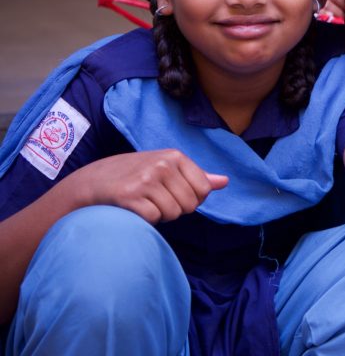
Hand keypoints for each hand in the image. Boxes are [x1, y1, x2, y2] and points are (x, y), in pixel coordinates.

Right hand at [68, 149, 227, 223]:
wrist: (90, 183)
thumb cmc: (133, 176)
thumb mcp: (166, 168)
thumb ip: (195, 176)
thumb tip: (225, 182)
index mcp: (175, 156)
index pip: (204, 189)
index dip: (191, 199)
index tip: (173, 194)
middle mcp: (162, 164)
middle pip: (190, 204)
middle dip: (175, 209)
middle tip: (153, 199)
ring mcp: (146, 179)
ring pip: (173, 213)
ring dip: (160, 215)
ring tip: (143, 202)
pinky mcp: (130, 195)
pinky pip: (154, 218)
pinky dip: (146, 219)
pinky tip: (132, 208)